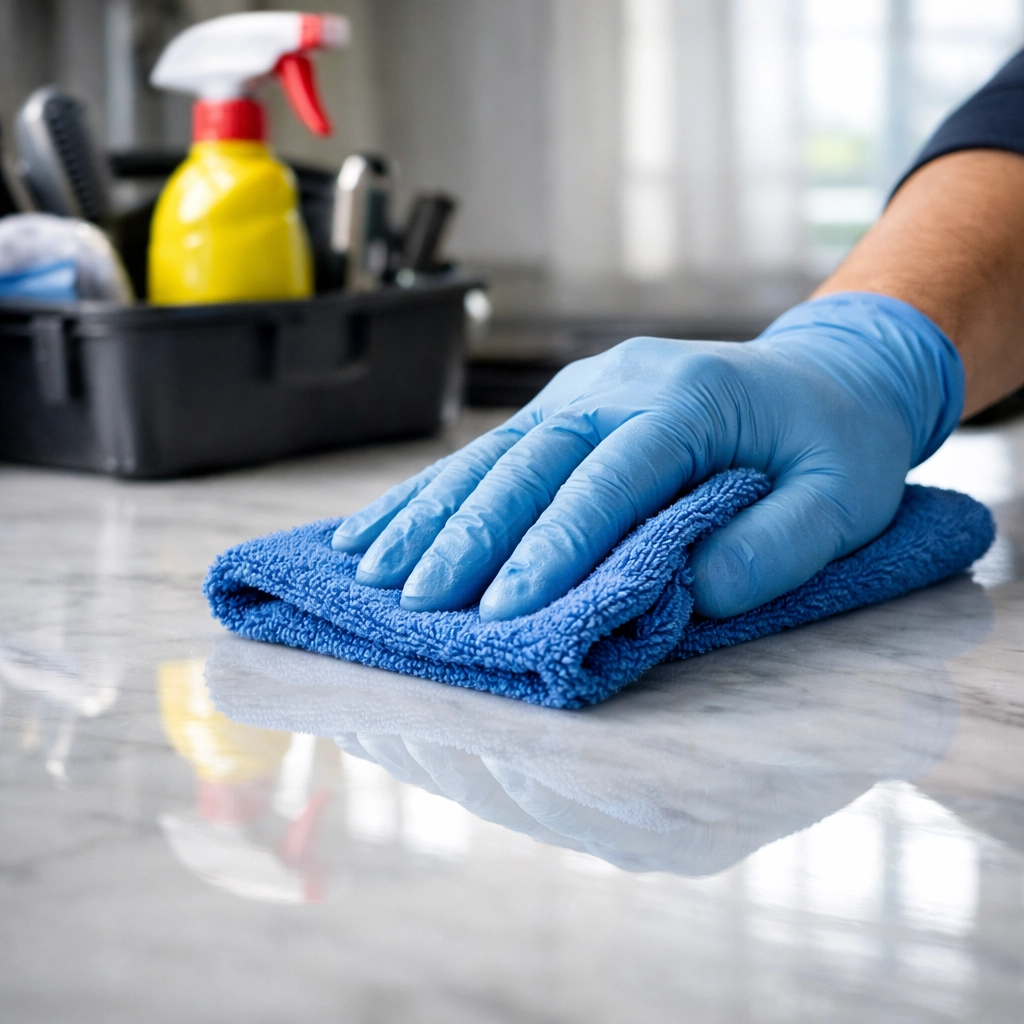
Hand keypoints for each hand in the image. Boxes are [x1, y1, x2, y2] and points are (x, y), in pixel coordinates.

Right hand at [333, 293, 962, 620]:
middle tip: (420, 601)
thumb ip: (779, 544)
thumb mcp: (845, 498)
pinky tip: (384, 524)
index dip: (557, 545)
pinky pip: (491, 451)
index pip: (611, 478)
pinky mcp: (563, 409)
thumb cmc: (834, 444)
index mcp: (691, 400)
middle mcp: (621, 385)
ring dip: (431, 512)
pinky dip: (435, 492)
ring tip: (372, 567)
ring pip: (494, 453)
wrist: (826, 376)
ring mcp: (584, 391)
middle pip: (532, 461)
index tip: (509, 608)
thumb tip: (688, 589)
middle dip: (470, 534)